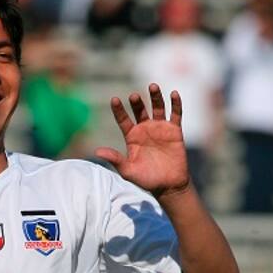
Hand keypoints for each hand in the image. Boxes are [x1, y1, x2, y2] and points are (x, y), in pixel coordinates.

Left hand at [100, 83, 190, 197]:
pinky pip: (175, 114)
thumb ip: (115, 159)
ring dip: (155, 97)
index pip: (123, 119)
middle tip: (134, 96)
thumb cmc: (146, 179)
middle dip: (137, 102)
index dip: (119, 110)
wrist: (168, 185)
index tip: (114, 99)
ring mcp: (160, 128)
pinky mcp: (174, 131)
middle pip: (139, 110)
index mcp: (132, 136)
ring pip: (157, 108)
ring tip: (152, 86)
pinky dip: (175, 104)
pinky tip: (174, 94)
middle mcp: (145, 129)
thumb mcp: (128, 170)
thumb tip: (97, 151)